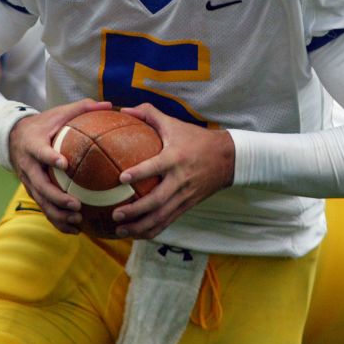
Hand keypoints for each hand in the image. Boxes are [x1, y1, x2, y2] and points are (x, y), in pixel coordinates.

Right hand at [8, 98, 112, 233]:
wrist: (13, 137)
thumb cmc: (43, 124)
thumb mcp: (58, 113)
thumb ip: (82, 108)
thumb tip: (110, 105)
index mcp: (33, 144)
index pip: (40, 152)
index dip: (50, 158)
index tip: (64, 164)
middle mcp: (28, 165)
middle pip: (40, 185)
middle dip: (57, 197)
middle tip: (76, 205)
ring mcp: (28, 181)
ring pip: (41, 202)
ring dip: (58, 214)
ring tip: (77, 221)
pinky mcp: (32, 191)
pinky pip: (44, 209)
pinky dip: (57, 221)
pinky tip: (75, 230)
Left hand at [111, 103, 234, 239]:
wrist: (228, 159)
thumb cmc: (196, 139)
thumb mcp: (174, 123)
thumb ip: (149, 114)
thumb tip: (123, 109)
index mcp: (176, 158)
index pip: (156, 166)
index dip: (140, 173)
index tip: (122, 179)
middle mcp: (180, 180)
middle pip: (157, 201)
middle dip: (136, 211)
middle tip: (115, 214)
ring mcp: (184, 196)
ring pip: (161, 217)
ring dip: (139, 226)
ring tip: (118, 230)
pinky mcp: (186, 206)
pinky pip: (167, 222)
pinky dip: (150, 230)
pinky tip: (134, 234)